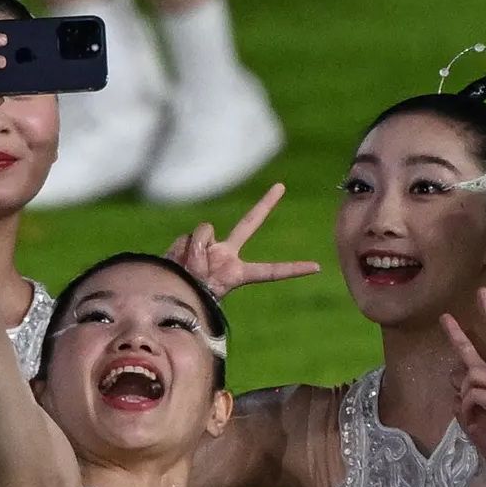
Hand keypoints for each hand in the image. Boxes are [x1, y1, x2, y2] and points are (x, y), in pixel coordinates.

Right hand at [164, 184, 319, 298]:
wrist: (167, 294)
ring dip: (193, 253)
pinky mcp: (192, 241)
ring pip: (205, 233)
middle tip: (281, 186)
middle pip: (250, 223)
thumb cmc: (189, 300)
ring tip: (188, 271)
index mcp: (238, 273)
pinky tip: (178, 263)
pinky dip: (181, 251)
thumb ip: (202, 260)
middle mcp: (227, 253)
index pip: (270, 271)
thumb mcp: (202, 291)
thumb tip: (199, 243)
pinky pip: (188, 238)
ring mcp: (210, 245)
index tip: (317, 267)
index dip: (292, 269)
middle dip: (265, 204)